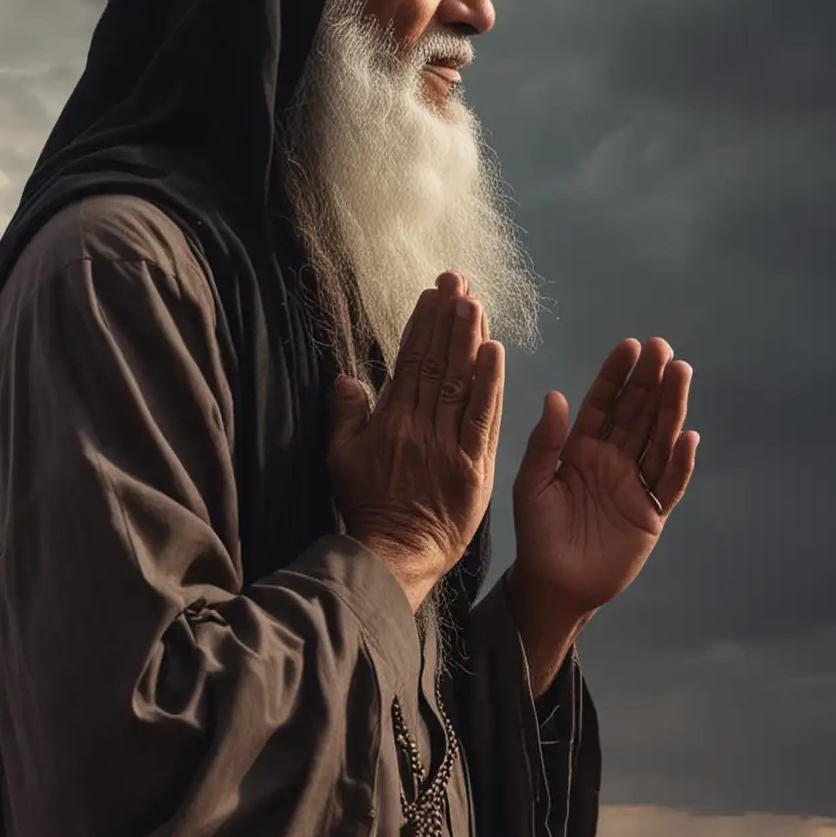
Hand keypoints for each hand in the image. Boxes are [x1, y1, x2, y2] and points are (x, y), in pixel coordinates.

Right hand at [327, 272, 503, 612]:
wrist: (395, 555)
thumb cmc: (366, 506)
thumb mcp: (340, 459)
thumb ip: (345, 415)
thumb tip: (348, 377)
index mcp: (390, 422)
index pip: (411, 362)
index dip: (422, 325)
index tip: (432, 294)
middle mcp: (421, 428)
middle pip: (439, 363)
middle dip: (449, 318)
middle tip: (459, 281)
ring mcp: (449, 447)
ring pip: (462, 384)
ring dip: (470, 340)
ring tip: (476, 303)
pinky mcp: (474, 468)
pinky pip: (483, 420)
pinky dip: (490, 385)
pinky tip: (495, 353)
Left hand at [511, 337, 697, 616]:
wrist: (553, 585)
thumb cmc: (536, 534)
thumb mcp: (531, 485)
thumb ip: (544, 443)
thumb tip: (556, 396)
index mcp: (582, 449)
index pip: (603, 404)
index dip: (616, 376)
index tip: (630, 346)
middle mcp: (612, 461)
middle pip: (637, 413)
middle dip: (650, 380)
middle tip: (663, 348)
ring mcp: (634, 485)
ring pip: (658, 439)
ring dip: (670, 408)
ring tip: (681, 374)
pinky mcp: (650, 514)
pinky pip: (669, 483)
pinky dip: (680, 462)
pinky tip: (688, 437)